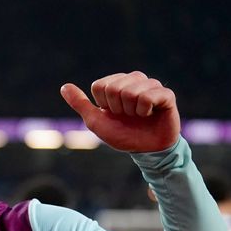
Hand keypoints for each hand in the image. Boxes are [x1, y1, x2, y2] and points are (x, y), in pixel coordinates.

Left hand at [60, 71, 179, 152]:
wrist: (146, 150)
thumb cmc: (122, 135)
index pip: (100, 86)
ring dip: (131, 111)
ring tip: (139, 116)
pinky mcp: (166, 94)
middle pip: (114, 88)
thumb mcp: (96, 121)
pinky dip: (145, 111)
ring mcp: (151, 85)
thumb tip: (64, 86)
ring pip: (131, 91)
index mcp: (117, 83)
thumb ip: (81, 104)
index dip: (103, 105)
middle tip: (128, 116)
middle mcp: (134, 80)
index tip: (113, 113)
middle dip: (117, 108)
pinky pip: (148, 96)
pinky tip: (150, 114)